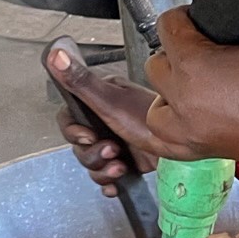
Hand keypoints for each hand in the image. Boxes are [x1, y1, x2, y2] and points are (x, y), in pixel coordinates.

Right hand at [47, 49, 160, 196]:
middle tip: (112, 151)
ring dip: (103, 170)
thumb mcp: (110, 100)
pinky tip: (118, 182)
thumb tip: (57, 55)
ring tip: (121, 165)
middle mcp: (106, 122)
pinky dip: (109, 182)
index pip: (68, 119)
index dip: (73, 132)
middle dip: (93, 154)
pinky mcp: (127, 160)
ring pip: (92, 163)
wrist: (182, 144)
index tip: (87, 136)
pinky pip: (106, 176)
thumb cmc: (149, 119)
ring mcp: (116, 141)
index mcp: (99, 102)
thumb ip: (80, 81)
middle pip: (79, 146)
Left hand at [143, 0, 238, 172]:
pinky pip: (162, 142)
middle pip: (156, 63)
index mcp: (194, 66)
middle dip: (176, 49)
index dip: (187, 14)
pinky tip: (181, 116)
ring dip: (169, 89)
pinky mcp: (199, 149)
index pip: (168, 25)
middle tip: (206, 47)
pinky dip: (167, 128)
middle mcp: (182, 99)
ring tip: (194, 82)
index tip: (204, 18)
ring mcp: (188, 129)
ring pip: (155, 104)